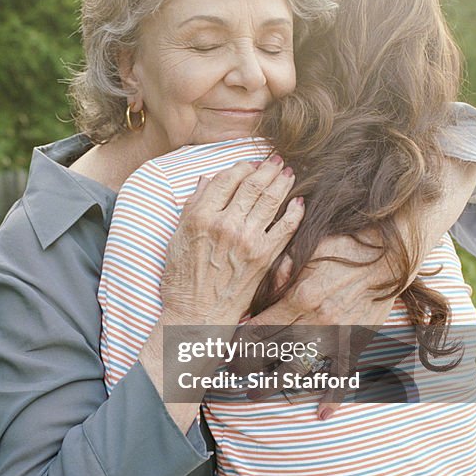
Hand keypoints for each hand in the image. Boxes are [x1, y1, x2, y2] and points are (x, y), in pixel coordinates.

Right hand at [160, 154, 303, 330]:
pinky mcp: (264, 256)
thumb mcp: (177, 238)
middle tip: (276, 160)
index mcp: (201, 217)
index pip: (226, 179)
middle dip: (267, 168)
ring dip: (283, 182)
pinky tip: (299, 202)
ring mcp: (247, 240)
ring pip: (271, 200)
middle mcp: (225, 224)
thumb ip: (192, 206)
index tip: (249, 163)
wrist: (196, 315)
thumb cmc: (181, 279)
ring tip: (289, 173)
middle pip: (252, 185)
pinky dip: (295, 211)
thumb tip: (206, 180)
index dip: (241, 166)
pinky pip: (285, 227)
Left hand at [238, 233, 396, 417]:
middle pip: (271, 352)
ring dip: (273, 385)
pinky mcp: (356, 342)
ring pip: (298, 369)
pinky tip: (323, 414)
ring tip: (254, 395)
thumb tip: (251, 307)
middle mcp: (315, 322)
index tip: (224, 352)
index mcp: (298, 298)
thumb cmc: (341, 246)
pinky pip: (344, 374)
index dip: (237, 344)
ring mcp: (337, 336)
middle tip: (230, 376)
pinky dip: (334, 396)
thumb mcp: (303, 252)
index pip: (257, 330)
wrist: (389, 251)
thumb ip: (276, 278)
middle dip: (247, 366)